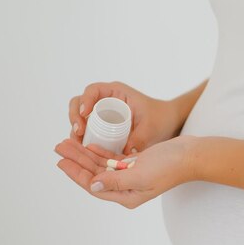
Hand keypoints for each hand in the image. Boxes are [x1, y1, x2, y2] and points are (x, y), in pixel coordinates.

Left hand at [54, 135, 196, 208]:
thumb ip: (114, 181)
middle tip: (59, 147)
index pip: (94, 186)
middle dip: (76, 160)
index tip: (61, 161)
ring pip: (101, 165)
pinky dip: (101, 152)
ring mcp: (131, 176)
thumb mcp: (140, 175)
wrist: (191, 155)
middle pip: (94, 174)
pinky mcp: (136, 164)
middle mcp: (127, 188)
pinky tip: (89, 145)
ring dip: (85, 154)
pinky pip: (113, 160)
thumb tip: (92, 185)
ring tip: (69, 143)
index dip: (76, 173)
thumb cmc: (169, 166)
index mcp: (127, 196)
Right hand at [68, 81, 183, 154]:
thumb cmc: (161, 118)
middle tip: (78, 133)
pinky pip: (88, 128)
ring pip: (80, 117)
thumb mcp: (151, 128)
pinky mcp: (103, 125)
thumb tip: (125, 153)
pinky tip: (83, 149)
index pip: (93, 91)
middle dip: (75, 117)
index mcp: (117, 92)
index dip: (85, 100)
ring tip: (79, 143)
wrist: (168, 123)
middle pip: (80, 103)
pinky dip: (83, 136)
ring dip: (76, 129)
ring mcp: (103, 112)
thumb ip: (139, 139)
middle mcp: (106, 99)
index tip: (84, 114)